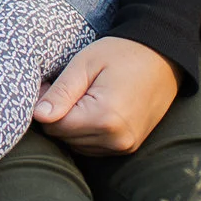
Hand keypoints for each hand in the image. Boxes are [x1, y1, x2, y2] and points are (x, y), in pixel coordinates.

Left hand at [33, 36, 179, 154]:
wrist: (163, 57)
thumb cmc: (122, 53)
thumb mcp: (86, 64)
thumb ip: (61, 92)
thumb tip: (38, 116)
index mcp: (105, 118)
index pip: (55, 126)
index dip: (45, 105)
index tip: (49, 85)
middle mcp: (117, 139)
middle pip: (65, 138)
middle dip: (57, 115)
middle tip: (65, 87)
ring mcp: (125, 145)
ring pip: (77, 145)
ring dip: (72, 125)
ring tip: (82, 96)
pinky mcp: (129, 146)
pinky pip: (93, 147)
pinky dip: (86, 131)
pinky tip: (93, 108)